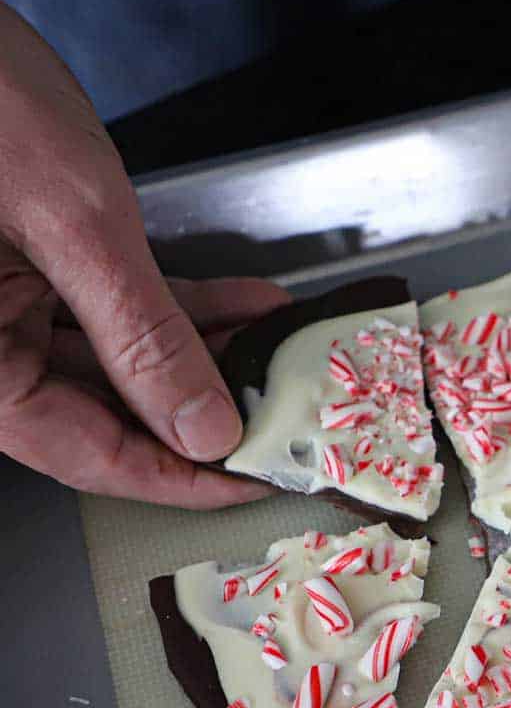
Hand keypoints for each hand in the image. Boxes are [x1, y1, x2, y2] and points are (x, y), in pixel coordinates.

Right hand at [0, 2, 289, 508]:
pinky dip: (184, 309)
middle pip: (111, 416)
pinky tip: (248, 308)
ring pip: (123, 363)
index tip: (255, 479)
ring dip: (208, 358)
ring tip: (280, 359)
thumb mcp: (76, 228)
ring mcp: (8, 308)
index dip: (184, 479)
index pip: (92, 457)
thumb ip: (144, 337)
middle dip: (207, 413)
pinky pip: (116, 308)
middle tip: (285, 417)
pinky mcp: (33, 268)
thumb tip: (204, 426)